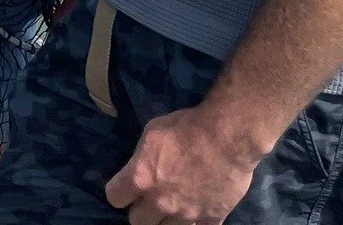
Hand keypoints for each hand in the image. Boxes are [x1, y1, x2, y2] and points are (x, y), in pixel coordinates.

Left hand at [106, 103, 266, 224]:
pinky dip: (194, 223)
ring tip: (173, 206)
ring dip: (166, 220)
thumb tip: (141, 166)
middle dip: (141, 210)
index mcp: (141, 178)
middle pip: (137, 221)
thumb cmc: (187, 127)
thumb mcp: (153, 132)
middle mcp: (159, 201)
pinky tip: (196, 210)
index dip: (120, 191)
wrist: (227, 137)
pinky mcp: (210, 219)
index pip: (114, 197)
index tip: (127, 186)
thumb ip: (143, 157)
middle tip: (151, 197)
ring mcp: (186, 214)